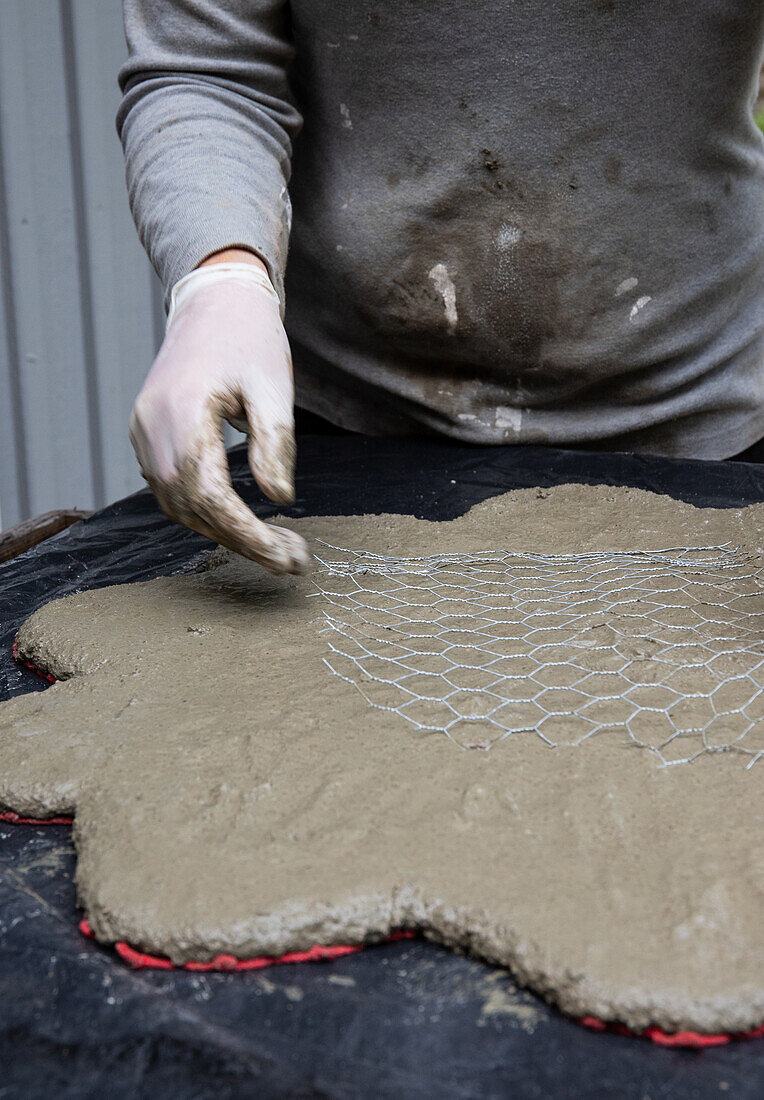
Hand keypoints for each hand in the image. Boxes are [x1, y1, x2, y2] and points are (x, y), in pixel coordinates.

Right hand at [129, 257, 310, 573]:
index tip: (287, 555)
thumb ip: (275, 443)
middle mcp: (153, 427)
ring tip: (276, 545)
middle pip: (191, 507)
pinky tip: (243, 520)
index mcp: (183, 411)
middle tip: (292, 559)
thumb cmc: (249, 338)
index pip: (210, 493)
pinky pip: (171, 490)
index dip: (247, 533)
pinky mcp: (147, 436)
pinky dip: (206, 512)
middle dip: (242, 541)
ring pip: (177, 505)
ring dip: (224, 532)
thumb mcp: (274, 387)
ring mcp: (144, 433)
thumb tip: (280, 498)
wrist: (213, 301)